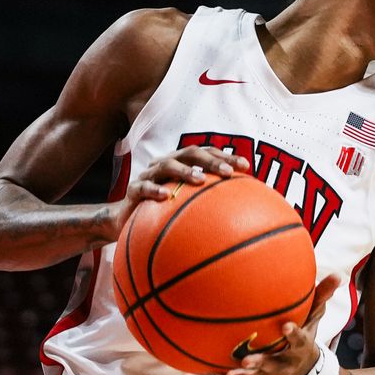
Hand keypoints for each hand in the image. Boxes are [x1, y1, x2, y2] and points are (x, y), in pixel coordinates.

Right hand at [110, 145, 250, 238]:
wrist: (127, 221)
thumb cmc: (165, 211)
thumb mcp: (188, 205)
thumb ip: (210, 202)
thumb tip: (246, 212)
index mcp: (183, 164)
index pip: (206, 153)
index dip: (226, 156)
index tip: (247, 166)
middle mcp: (166, 164)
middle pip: (190, 153)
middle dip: (211, 160)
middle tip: (229, 173)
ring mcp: (149, 175)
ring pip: (167, 165)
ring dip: (185, 171)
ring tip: (201, 180)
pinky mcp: (133, 191)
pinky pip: (143, 187)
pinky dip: (154, 190)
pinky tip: (166, 197)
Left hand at [210, 274, 341, 374]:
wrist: (305, 369)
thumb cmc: (306, 336)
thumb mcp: (316, 318)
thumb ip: (322, 296)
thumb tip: (337, 274)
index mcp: (301, 346)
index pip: (300, 339)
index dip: (294, 334)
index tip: (286, 327)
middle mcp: (287, 362)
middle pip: (274, 363)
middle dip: (261, 362)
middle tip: (247, 359)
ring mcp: (272, 373)